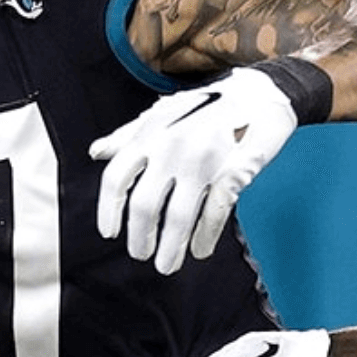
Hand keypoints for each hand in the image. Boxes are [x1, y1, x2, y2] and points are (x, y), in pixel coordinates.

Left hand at [90, 67, 297, 273]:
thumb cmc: (207, 106)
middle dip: (140, 238)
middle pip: (144, 205)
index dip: (108, 210)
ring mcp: (203, 160)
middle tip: (141, 254)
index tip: (109, 233)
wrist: (261, 92)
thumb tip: (96, 153)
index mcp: (150, 133)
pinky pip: (214, 214)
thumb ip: (128, 134)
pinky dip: (205, 237)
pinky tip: (200, 250)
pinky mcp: (233, 171)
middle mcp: (171, 147)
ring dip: (170, 248)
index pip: (116, 178)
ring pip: (178, 217)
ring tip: (167, 264)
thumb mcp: (163, 114)